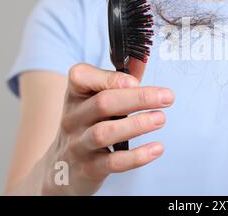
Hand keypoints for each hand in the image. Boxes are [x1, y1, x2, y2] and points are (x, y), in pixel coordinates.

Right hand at [41, 63, 173, 194]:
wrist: (62, 168)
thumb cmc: (87, 126)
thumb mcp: (95, 100)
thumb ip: (119, 80)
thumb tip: (142, 58)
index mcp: (76, 95)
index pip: (82, 77)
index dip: (110, 77)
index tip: (135, 81)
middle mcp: (73, 118)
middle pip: (103, 103)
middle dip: (138, 98)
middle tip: (166, 97)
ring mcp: (79, 144)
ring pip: (105, 132)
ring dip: (137, 125)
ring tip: (160, 119)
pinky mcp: (89, 168)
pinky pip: (113, 162)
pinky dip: (137, 156)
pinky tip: (156, 148)